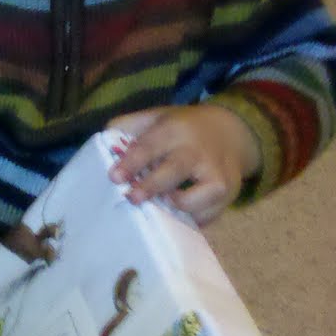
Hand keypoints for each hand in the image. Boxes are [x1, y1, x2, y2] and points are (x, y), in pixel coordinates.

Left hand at [105, 105, 260, 226]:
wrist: (231, 132)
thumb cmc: (183, 129)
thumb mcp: (157, 117)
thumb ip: (130, 127)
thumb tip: (105, 143)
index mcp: (175, 129)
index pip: (150, 145)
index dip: (132, 162)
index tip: (114, 177)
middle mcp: (198, 151)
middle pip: (176, 169)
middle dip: (153, 186)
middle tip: (132, 198)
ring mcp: (218, 173)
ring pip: (202, 196)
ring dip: (180, 205)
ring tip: (162, 206)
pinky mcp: (229, 193)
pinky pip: (210, 214)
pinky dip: (194, 218)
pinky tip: (179, 215)